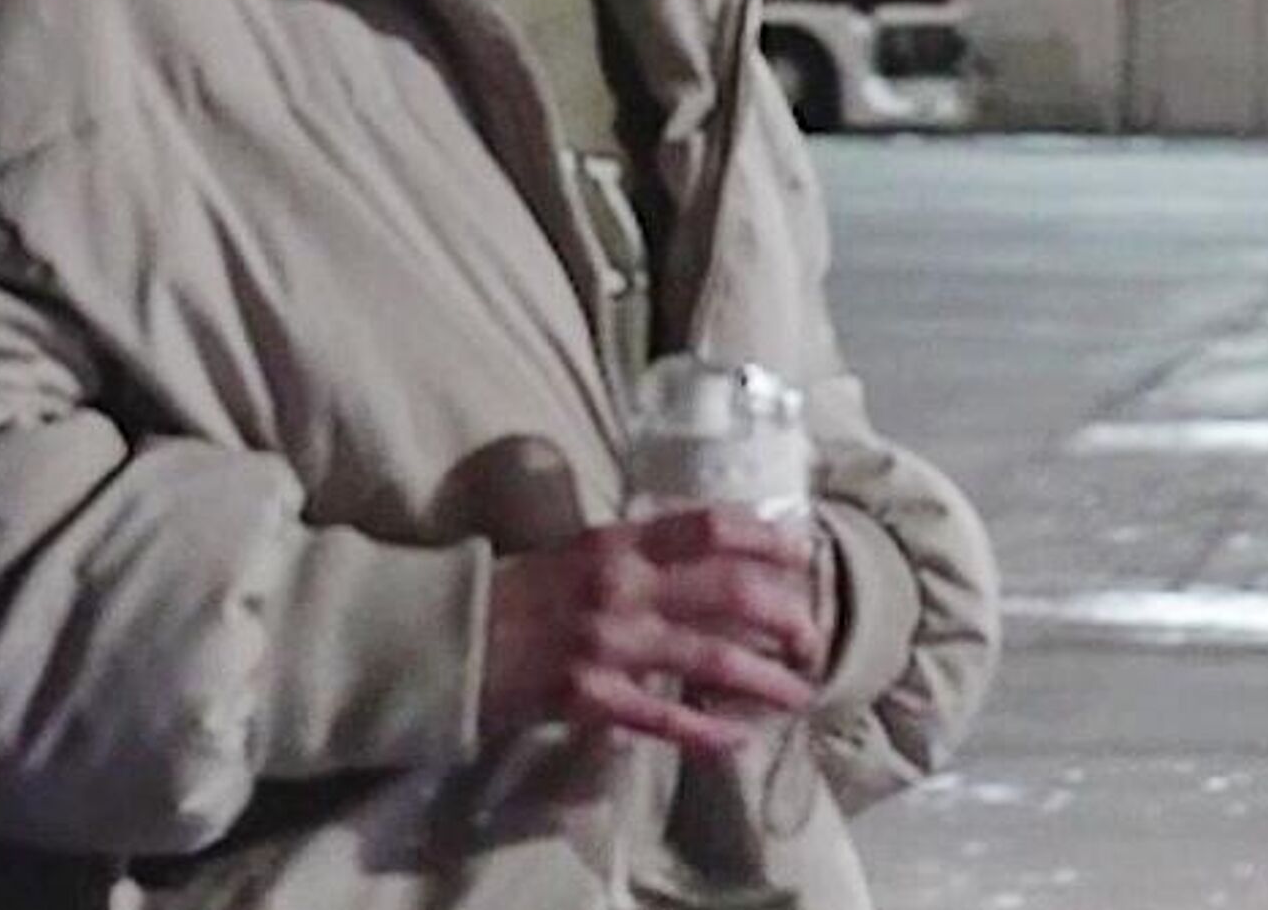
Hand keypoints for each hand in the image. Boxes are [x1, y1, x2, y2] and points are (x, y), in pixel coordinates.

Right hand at [479, 505, 822, 755]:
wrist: (456, 636)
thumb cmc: (524, 589)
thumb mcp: (583, 550)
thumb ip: (640, 551)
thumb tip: (709, 554)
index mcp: (617, 541)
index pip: (708, 526)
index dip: (764, 538)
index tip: (802, 553)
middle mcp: (621, 584)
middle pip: (727, 589)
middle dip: (784, 612)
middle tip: (812, 633)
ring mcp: (609, 643)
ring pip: (711, 657)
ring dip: (765, 678)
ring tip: (800, 694)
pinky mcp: (592, 696)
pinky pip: (664, 718)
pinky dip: (707, 732)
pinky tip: (739, 741)